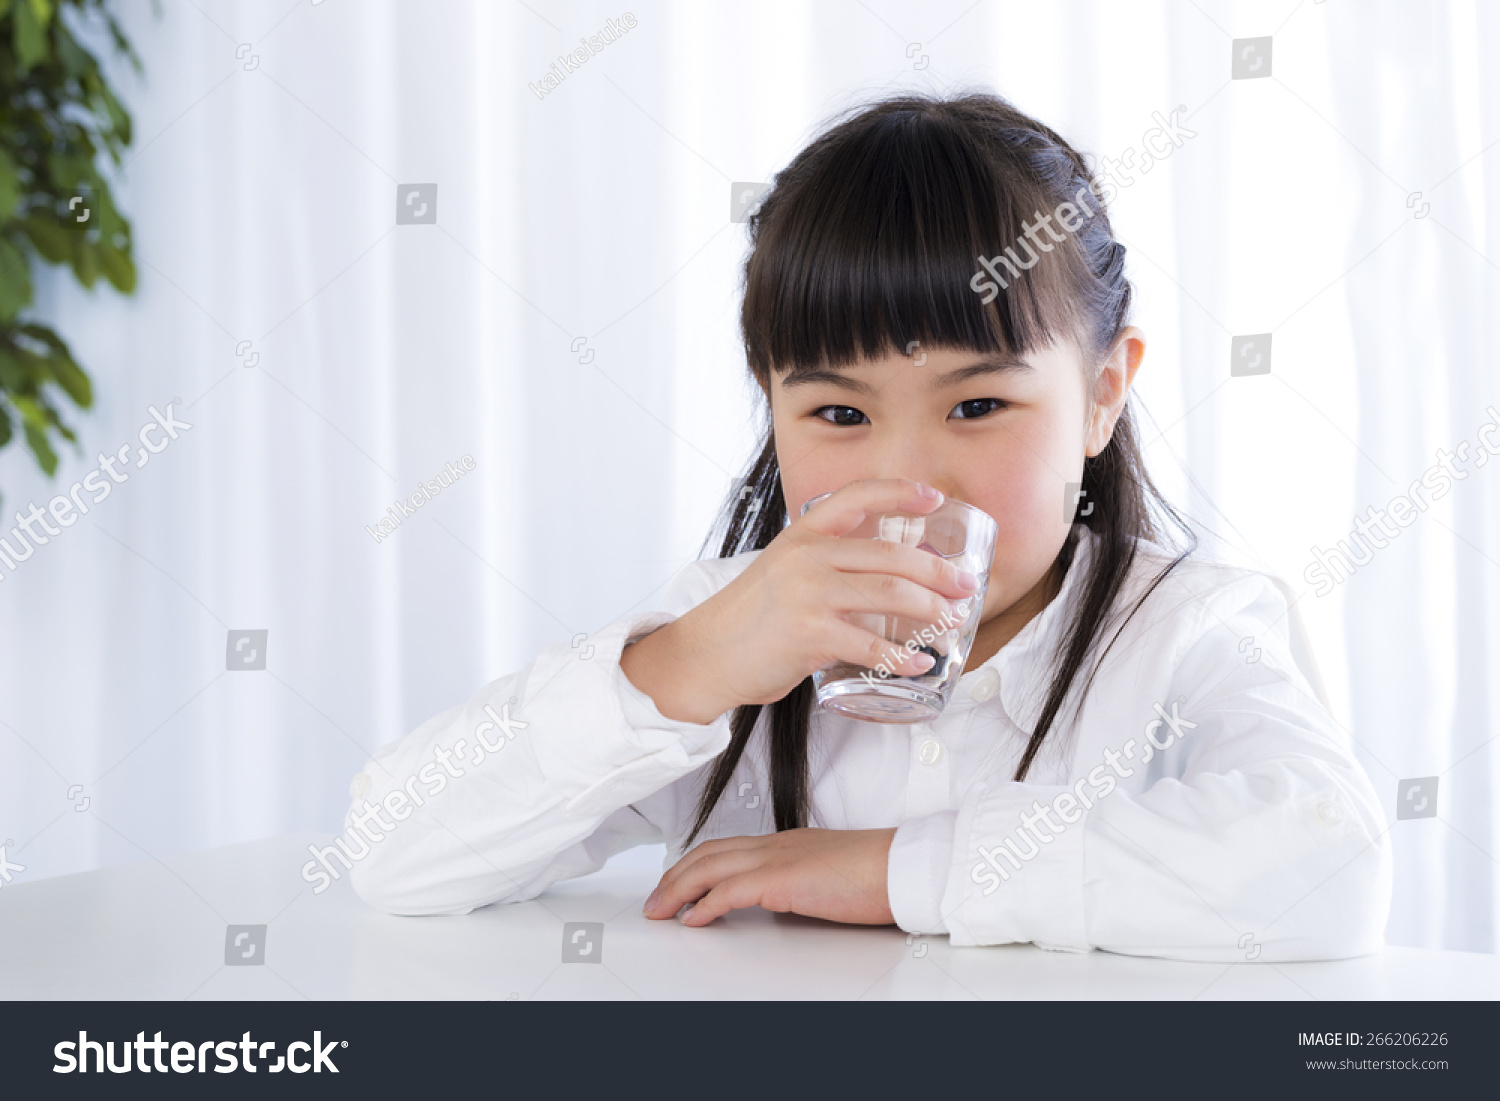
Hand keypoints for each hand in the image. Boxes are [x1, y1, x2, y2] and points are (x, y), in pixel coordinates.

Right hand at [620, 478, 980, 723]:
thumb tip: (890, 574)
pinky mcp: (809, 634)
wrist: (707, 654)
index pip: (856, 496)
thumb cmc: (753, 619)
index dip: (899, 492)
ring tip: (953, 623)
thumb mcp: (785, 572)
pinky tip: (921, 662)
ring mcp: (809, 595)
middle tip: (965, 585)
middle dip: (937, 571)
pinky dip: (902, 656)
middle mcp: (807, 557)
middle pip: (890, 555)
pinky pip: (870, 644)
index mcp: (803, 535)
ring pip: (889, 595)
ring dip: (931, 610)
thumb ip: (828, 566)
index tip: (935, 497)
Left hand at [641, 827, 898, 926]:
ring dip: (677, 889)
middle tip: (654, 900)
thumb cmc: (877, 873)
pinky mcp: (781, 879)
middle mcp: (774, 845)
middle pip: (708, 853)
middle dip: (674, 876)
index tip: (678, 883)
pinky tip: (692, 919)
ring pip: (709, 867)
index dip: (696, 864)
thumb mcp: (826, 875)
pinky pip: (729, 891)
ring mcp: (776, 859)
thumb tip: (781, 899)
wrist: (902, 867)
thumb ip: (798, 882)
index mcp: (785, 843)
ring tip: (660, 910)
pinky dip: (704, 904)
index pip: (726, 847)